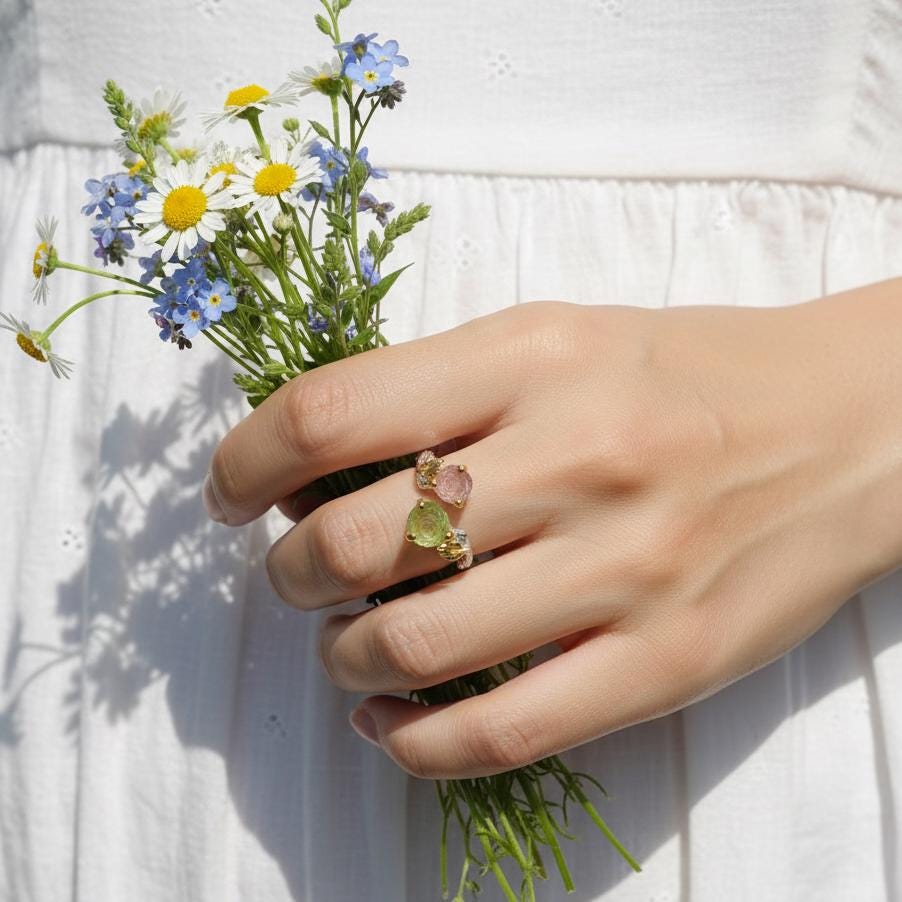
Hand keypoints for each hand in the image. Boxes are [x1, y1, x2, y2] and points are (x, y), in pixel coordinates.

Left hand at [203, 280, 901, 778]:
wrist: (853, 425)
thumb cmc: (685, 373)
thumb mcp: (556, 339)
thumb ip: (436, 391)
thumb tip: (306, 468)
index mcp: (537, 356)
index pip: (332, 411)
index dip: (244, 460)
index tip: (226, 494)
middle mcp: (579, 455)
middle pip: (356, 540)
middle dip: (288, 571)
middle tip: (294, 573)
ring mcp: (628, 566)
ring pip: (416, 642)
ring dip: (341, 653)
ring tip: (346, 641)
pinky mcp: (667, 659)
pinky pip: (502, 732)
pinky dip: (411, 742)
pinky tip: (386, 719)